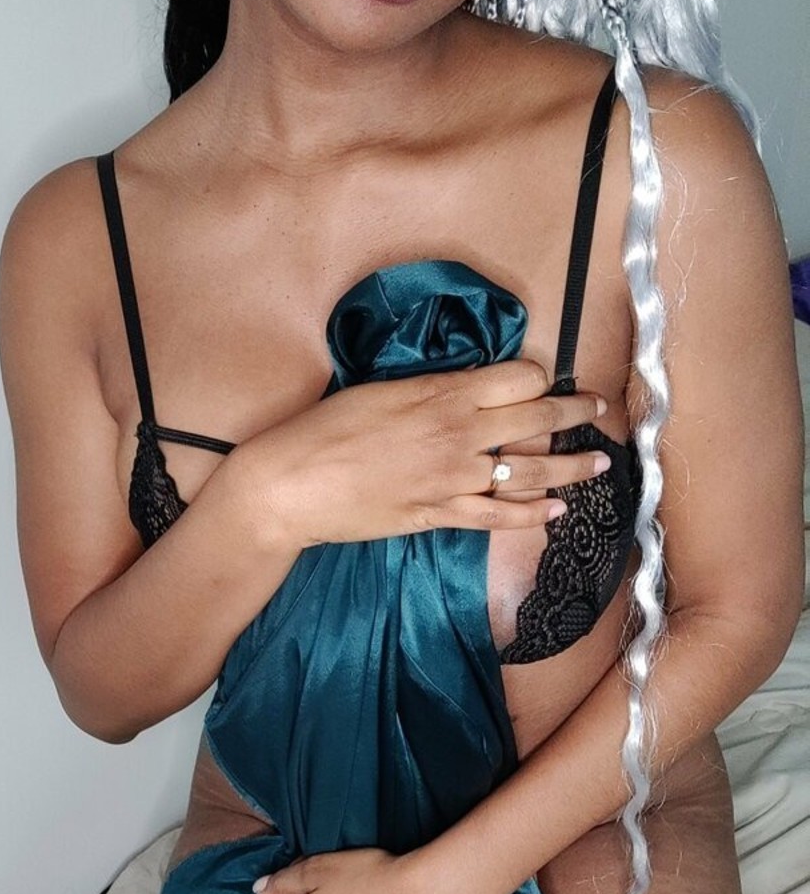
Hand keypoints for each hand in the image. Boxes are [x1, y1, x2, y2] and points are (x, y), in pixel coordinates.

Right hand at [234, 359, 610, 548]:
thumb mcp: (382, 390)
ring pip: (531, 469)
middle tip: (600, 411)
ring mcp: (454, 477)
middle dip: (577, 412)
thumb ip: (430, 389)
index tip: (546, 382)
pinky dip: (532, 514)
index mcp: (445, 393)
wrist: (294, 483)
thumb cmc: (326, 428)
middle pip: (539, 418)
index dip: (539, 378)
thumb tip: (461, 390)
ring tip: (599, 466)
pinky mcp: (441, 514)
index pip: (521, 378)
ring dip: (571, 467)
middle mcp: (460, 433)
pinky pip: (500, 516)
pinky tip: (555, 512)